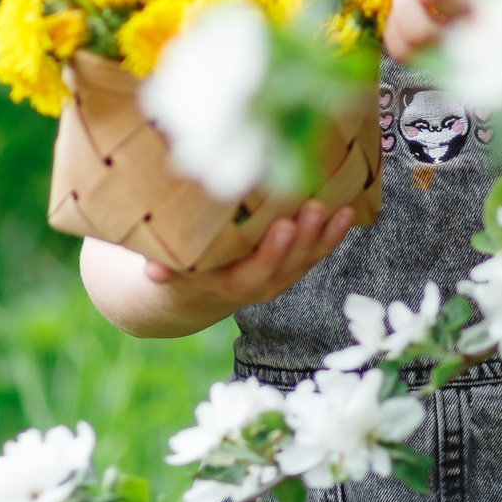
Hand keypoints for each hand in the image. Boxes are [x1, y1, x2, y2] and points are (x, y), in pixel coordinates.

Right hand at [141, 200, 355, 314]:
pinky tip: (348, 211)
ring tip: (338, 208)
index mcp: (232, 286)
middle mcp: (262, 285)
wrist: (198, 294)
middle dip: (303, 236)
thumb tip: (152, 271)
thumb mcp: (168, 273)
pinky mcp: (293, 265)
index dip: (272, 252)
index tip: (282, 226)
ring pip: (308, 258)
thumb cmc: (181, 272)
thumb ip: (163, 270)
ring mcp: (281, 276)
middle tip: (313, 206)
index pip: (256, 273)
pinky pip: (317, 251)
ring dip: (324, 234)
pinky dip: (333, 234)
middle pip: (288, 264)